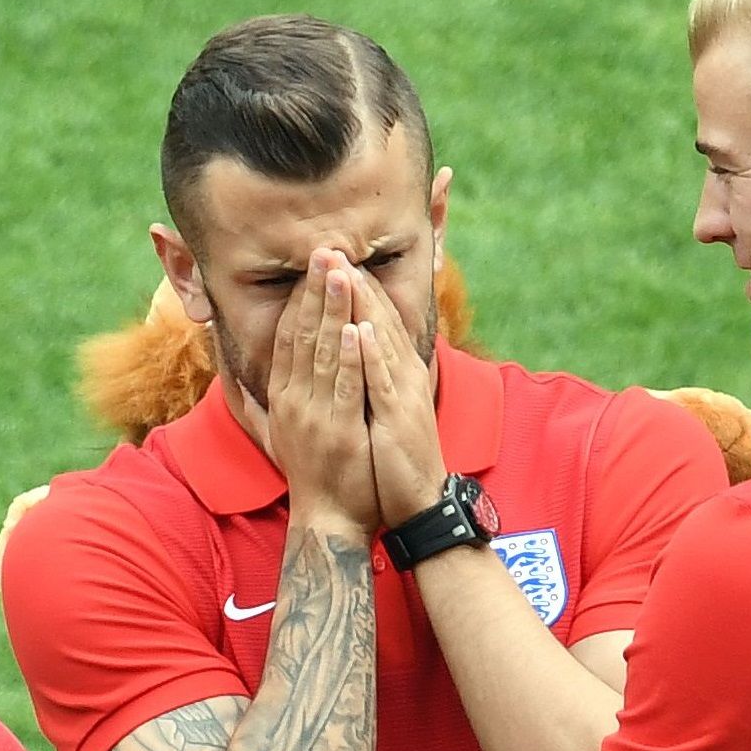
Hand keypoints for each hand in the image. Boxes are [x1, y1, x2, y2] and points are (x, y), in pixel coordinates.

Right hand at [262, 248, 378, 538]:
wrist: (328, 520)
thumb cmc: (313, 474)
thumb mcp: (280, 430)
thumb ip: (263, 399)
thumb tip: (243, 372)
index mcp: (282, 395)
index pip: (287, 336)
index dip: (298, 298)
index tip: (309, 264)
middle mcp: (291, 400)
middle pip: (301, 334)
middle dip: (313, 290)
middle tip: (324, 249)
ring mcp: (313, 415)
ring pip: (321, 352)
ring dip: (331, 310)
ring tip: (339, 272)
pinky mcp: (337, 431)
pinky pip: (342, 387)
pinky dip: (347, 357)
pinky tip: (354, 328)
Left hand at [347, 267, 446, 526]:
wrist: (419, 502)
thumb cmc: (395, 461)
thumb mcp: (384, 412)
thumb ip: (370, 381)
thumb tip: (353, 355)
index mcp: (397, 373)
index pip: (375, 320)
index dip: (354, 289)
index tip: (331, 260)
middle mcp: (404, 376)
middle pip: (378, 320)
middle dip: (354, 283)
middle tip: (331, 248)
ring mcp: (403, 395)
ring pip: (381, 340)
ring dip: (363, 305)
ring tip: (343, 271)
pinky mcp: (399, 418)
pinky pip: (383, 380)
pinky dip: (372, 353)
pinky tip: (360, 327)